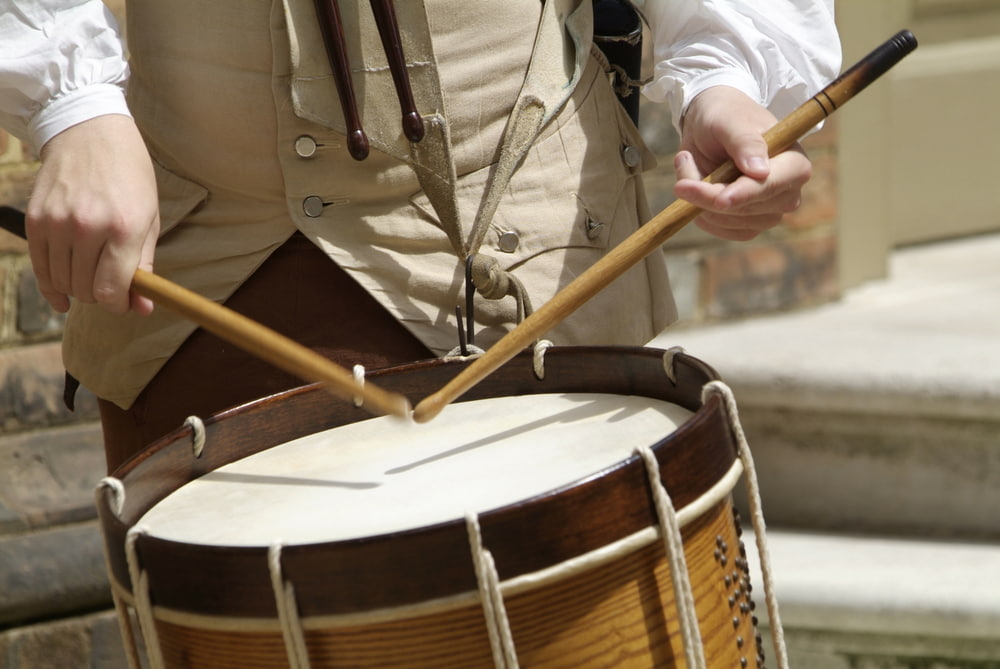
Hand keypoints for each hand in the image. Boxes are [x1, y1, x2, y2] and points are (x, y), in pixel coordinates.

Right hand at [26, 114, 158, 314]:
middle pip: (86, 289)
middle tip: (110, 285)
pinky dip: (51, 285)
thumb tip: (143, 309)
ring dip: (77, 288)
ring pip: (63, 281)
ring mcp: (57, 223)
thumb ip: (145, 265)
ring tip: (91, 276)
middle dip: (101, 296)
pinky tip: (61, 294)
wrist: (90, 133)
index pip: (112, 289)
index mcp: (124, 226)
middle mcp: (88, 226)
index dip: (119, 305)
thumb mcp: (149, 217)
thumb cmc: (129, 177)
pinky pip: (40, 267)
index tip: (124, 304)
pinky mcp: (36, 220)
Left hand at [673, 86, 810, 240]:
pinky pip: (720, 229)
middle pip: (749, 209)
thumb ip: (745, 142)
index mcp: (794, 162)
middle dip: (710, 195)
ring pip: (730, 221)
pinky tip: (694, 187)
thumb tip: (760, 171)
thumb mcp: (730, 120)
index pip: (773, 185)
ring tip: (688, 163)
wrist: (711, 126)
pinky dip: (700, 212)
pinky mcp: (747, 224)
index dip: (746, 194)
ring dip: (699, 199)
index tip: (720, 199)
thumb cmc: (726, 116)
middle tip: (683, 166)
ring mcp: (768, 211)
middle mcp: (786, 191)